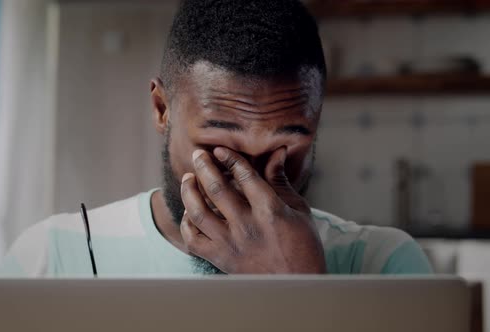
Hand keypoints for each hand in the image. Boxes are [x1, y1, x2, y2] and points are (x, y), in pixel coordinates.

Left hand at [180, 147, 325, 273]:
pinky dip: (187, 223)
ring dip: (189, 191)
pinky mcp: (220, 260)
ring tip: (188, 178)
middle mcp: (247, 227)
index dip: (230, 158)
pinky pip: (193, 240)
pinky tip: (190, 211)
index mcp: (270, 211)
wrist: (296, 287)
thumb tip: (277, 152)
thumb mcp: (298, 210)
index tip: (220, 149)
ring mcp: (231, 245)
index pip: (244, 175)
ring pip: (199, 212)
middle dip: (204, 166)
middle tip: (198, 154)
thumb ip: (280, 181)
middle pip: (217, 189)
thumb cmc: (302, 246)